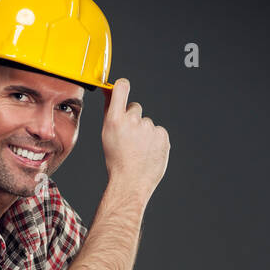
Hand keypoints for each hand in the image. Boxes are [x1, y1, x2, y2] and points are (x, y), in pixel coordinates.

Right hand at [102, 77, 169, 202]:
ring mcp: (149, 128)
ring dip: (144, 133)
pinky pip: (158, 132)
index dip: (122, 86)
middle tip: (129, 139)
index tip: (122, 89)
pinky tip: (148, 152)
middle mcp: (132, 121)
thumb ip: (110, 109)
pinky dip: (154, 140)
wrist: (131, 182)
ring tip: (138, 150)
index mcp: (115, 120)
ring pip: (147, 123)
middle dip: (133, 120)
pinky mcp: (162, 136)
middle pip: (135, 108)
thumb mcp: (107, 134)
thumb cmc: (116, 160)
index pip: (121, 88)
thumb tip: (109, 90)